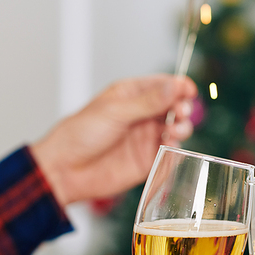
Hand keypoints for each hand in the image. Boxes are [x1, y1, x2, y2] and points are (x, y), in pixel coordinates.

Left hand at [30, 74, 196, 205]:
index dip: (179, 86)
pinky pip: (171, 153)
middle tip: (181, 112)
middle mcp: (142, 115)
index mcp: (131, 95)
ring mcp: (146, 138)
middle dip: (182, 107)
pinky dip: (176, 149)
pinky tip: (170, 146)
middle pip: (174, 107)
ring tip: (174, 130)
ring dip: (181, 127)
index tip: (189, 90)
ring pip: (176, 128)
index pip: (163, 85)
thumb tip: (174, 86)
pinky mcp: (149, 160)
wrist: (65, 169)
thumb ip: (148, 102)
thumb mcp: (115, 112)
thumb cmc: (80, 134)